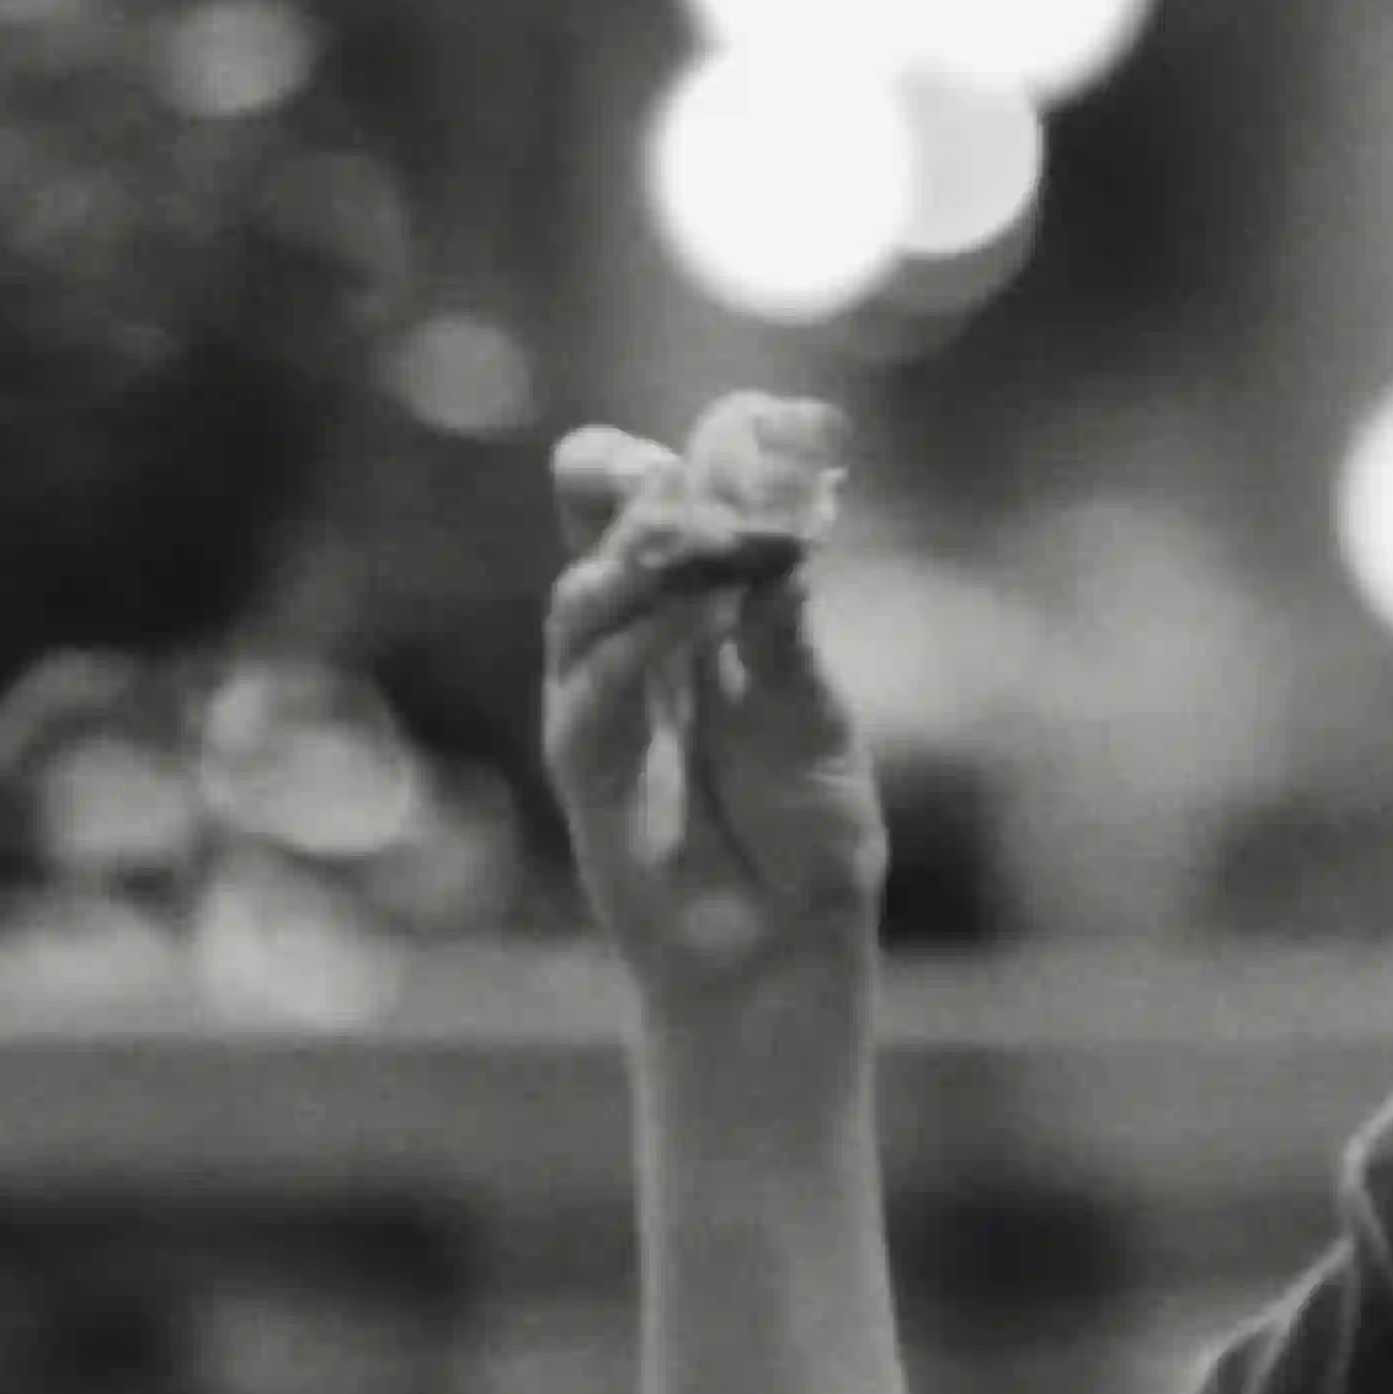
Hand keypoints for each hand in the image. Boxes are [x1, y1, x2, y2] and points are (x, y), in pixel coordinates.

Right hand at [542, 403, 887, 1009]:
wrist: (784, 953)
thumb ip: (784, 632)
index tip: (713, 440)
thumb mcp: (811, 714)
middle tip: (690, 473)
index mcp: (681, 622)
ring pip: (580, 604)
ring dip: (637, 561)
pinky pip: (592, 694)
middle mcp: (627, 654)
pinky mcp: (588, 776)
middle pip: (593, 540)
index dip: (650, 468)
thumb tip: (780, 533)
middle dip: (634, 491)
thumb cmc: (801, 835)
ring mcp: (598, 711)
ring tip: (700, 534)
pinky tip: (695, 613)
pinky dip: (638, 645)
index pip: (631, 515)